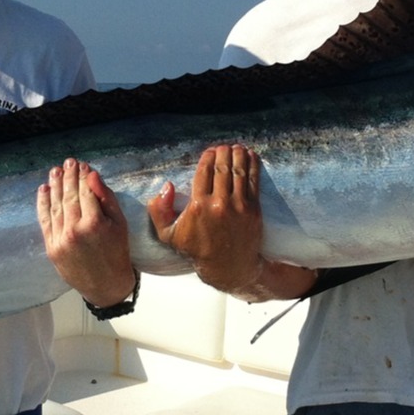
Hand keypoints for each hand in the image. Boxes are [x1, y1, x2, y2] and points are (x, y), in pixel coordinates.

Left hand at [37, 159, 136, 307]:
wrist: (106, 285)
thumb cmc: (117, 252)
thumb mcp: (119, 223)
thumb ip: (106, 198)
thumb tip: (92, 176)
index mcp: (94, 224)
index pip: (85, 192)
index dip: (83, 176)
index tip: (82, 165)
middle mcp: (75, 230)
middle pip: (69, 196)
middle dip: (68, 177)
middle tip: (68, 162)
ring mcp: (60, 239)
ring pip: (56, 206)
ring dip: (55, 186)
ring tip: (55, 171)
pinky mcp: (51, 247)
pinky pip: (45, 221)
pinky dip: (43, 204)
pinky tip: (44, 190)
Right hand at [146, 144, 265, 297]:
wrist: (228, 267)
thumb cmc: (197, 250)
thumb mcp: (168, 234)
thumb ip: (159, 210)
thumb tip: (166, 187)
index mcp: (198, 206)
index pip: (204, 171)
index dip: (208, 157)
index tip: (210, 151)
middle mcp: (219, 204)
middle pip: (223, 168)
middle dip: (223, 153)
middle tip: (223, 147)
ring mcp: (238, 206)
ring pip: (239, 171)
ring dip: (238, 155)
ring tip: (236, 148)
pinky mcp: (253, 210)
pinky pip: (254, 181)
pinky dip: (253, 165)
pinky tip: (251, 156)